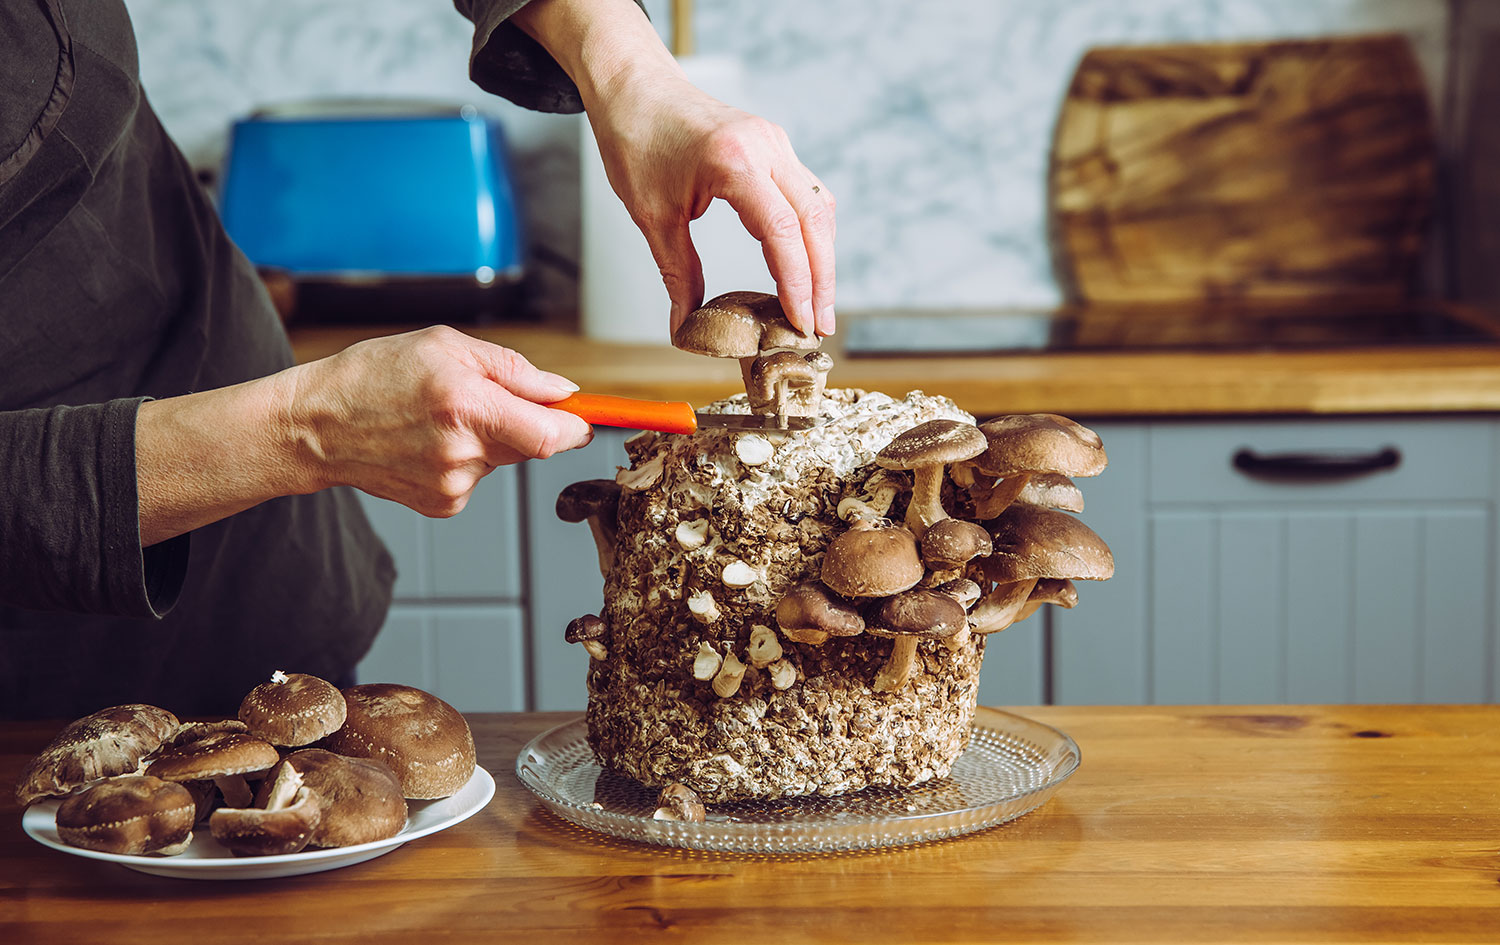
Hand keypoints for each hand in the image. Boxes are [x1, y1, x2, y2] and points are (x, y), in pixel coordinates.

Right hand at [288, 326, 592, 516]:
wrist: (316, 426)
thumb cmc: (375, 376)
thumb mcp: (446, 347)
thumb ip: (514, 370)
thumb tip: (564, 392)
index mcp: (467, 406)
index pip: (551, 435)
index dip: (577, 428)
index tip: (587, 418)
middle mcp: (463, 452)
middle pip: (531, 444)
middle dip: (524, 421)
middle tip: (483, 399)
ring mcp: (452, 485)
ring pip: (502, 458)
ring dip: (490, 438)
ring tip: (439, 419)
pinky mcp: (443, 505)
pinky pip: (479, 476)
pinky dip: (466, 458)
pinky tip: (428, 443)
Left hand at [589, 75, 836, 337]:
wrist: (634, 86)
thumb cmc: (636, 139)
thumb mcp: (651, 215)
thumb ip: (677, 272)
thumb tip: (686, 326)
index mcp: (734, 161)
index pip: (782, 231)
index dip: (797, 283)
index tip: (801, 322)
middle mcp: (765, 147)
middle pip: (814, 221)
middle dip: (822, 279)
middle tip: (820, 327)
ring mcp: (775, 142)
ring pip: (817, 207)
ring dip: (821, 257)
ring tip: (816, 305)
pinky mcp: (774, 145)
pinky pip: (806, 193)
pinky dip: (810, 233)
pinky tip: (805, 265)